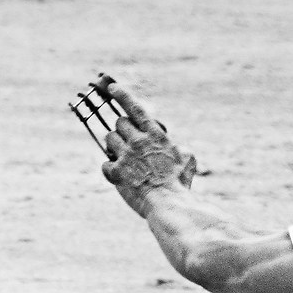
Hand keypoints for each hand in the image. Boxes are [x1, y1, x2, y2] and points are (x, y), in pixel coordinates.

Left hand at [98, 82, 197, 213]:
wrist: (168, 206)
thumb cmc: (179, 185)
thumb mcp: (187, 160)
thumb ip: (179, 147)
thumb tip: (176, 146)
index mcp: (155, 135)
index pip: (135, 107)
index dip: (122, 94)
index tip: (112, 87)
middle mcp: (138, 141)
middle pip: (119, 123)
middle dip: (122, 131)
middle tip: (128, 144)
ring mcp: (126, 156)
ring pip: (109, 139)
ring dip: (114, 148)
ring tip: (124, 161)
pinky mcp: (116, 173)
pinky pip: (105, 164)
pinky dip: (110, 170)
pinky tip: (119, 178)